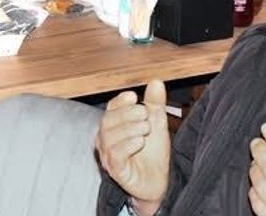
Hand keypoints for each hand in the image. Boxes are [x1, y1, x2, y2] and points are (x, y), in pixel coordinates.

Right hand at [95, 79, 170, 214]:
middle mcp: (106, 139)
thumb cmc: (152, 153)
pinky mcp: (116, 170)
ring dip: (129, 128)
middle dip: (127, 114)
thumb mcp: (156, 124)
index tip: (134, 97)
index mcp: (114, 125)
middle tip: (145, 113)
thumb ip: (155, 103)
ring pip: (109, 137)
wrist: (159, 182)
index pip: (111, 108)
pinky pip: (115, 154)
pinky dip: (127, 145)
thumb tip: (156, 81)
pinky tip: (140, 141)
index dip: (120, 101)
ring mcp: (109, 155)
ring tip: (145, 128)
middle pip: (108, 120)